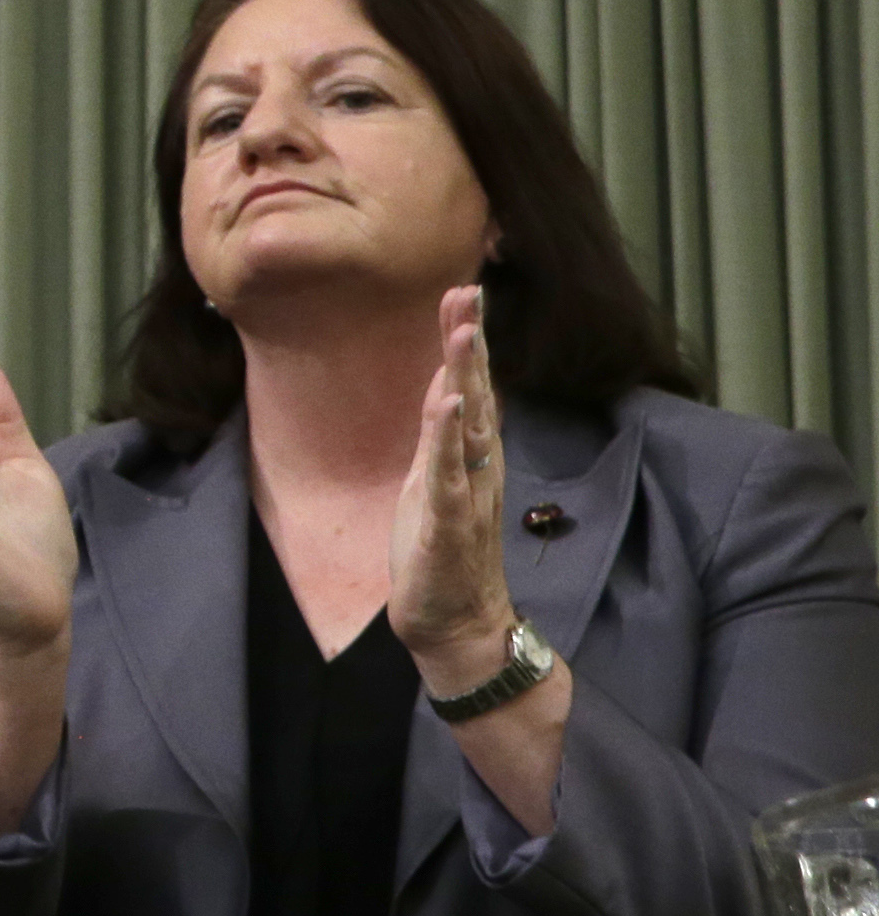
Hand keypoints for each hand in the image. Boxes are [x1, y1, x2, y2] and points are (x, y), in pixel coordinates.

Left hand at [387, 285, 517, 691]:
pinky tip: (446, 405)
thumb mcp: (437, 481)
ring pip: (467, 427)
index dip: (466, 341)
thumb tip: (448, 383)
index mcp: (470, 457)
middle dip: (470, 343)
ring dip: (465, 378)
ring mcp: (465, 495)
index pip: (470, 388)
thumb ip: (444, 434)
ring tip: (462, 332)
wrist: (457, 624)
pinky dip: (446, 439)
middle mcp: (477, 468)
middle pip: (475, 395)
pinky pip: (447, 476)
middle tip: (468, 292)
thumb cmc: (444, 552)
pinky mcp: (447, 525)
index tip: (463, 293)